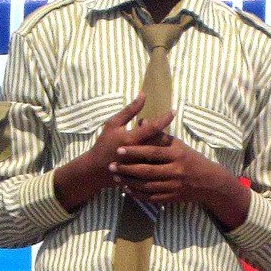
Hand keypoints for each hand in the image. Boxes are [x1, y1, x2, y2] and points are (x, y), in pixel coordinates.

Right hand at [52, 97, 174, 210]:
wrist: (97, 170)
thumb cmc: (105, 143)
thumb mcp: (114, 123)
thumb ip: (129, 110)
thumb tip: (143, 95)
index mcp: (132, 138)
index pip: (153, 127)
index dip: (165, 118)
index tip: (173, 111)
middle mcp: (139, 153)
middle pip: (162, 143)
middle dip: (169, 135)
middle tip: (172, 134)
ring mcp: (142, 166)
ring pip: (162, 157)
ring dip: (167, 148)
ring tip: (167, 142)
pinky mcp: (143, 176)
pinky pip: (157, 167)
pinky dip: (161, 159)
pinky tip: (162, 156)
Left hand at [111, 136, 249, 225]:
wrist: (208, 182)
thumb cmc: (190, 158)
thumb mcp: (178, 144)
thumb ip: (158, 135)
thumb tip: (140, 121)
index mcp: (177, 155)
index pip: (152, 152)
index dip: (135, 151)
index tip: (119, 150)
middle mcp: (176, 171)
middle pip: (147, 171)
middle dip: (127, 169)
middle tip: (111, 166)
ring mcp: (174, 186)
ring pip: (147, 186)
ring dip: (129, 182)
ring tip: (116, 177)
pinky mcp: (172, 198)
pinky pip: (152, 197)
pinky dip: (138, 194)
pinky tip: (127, 190)